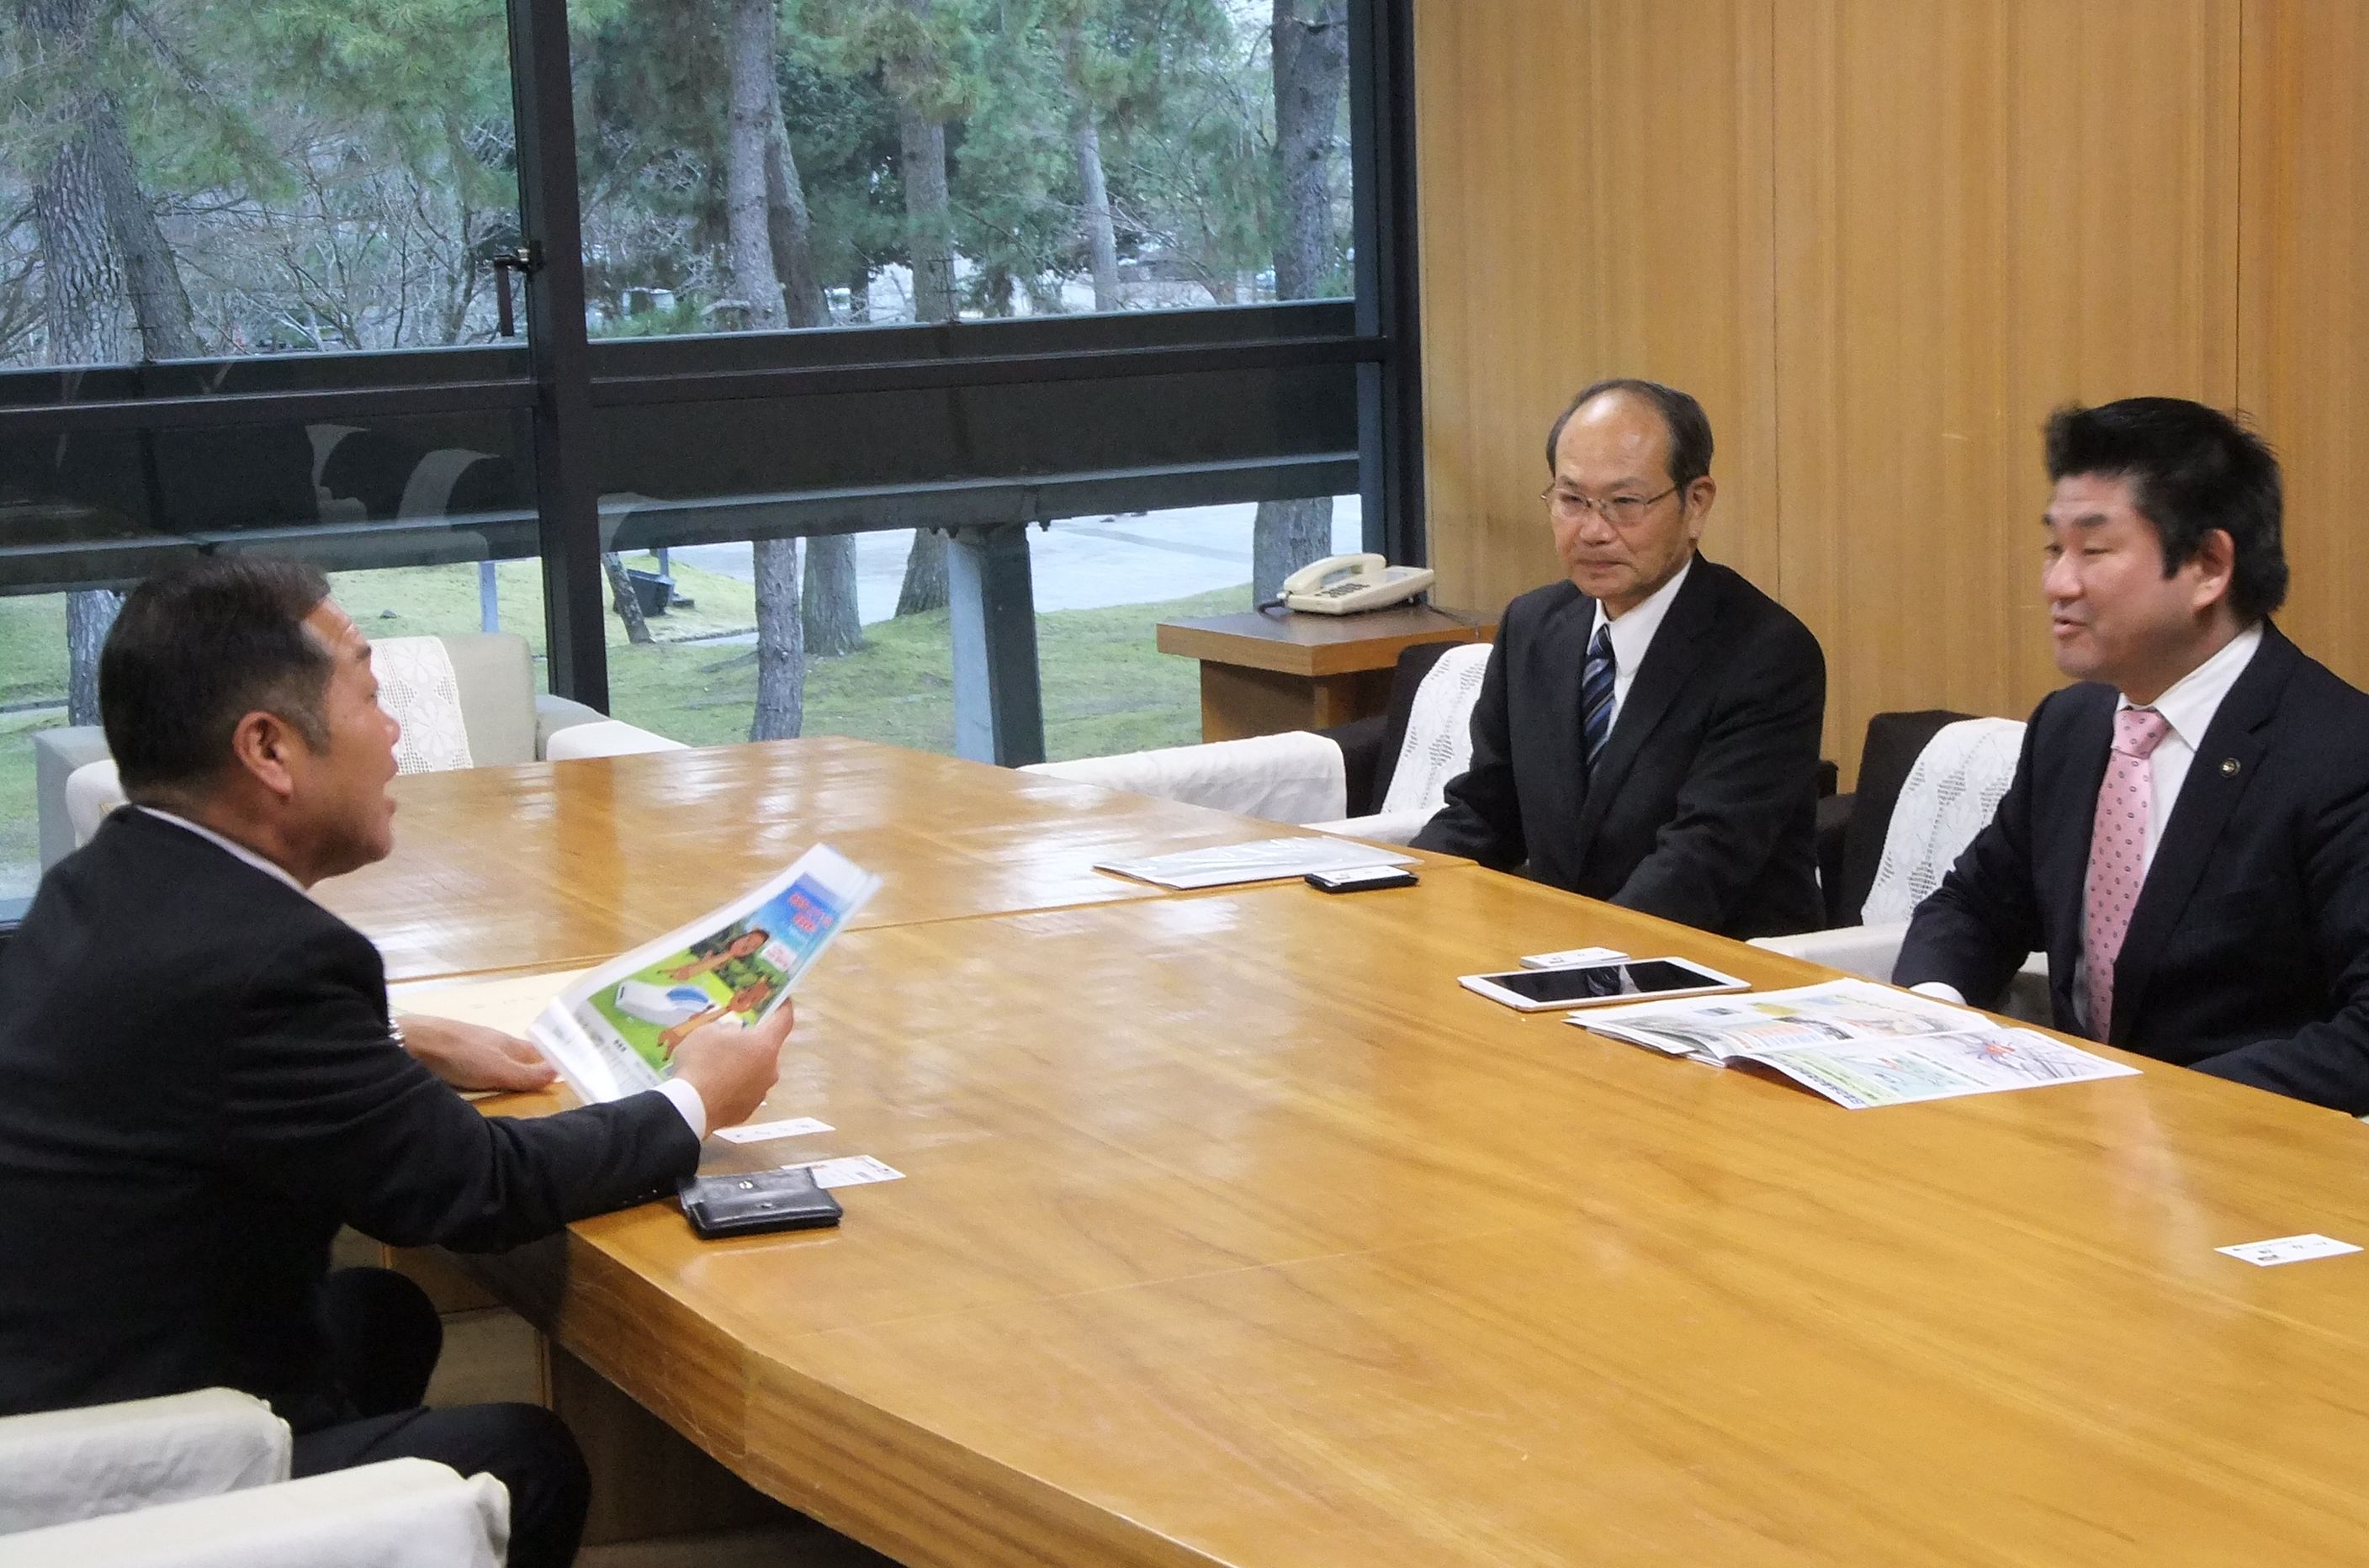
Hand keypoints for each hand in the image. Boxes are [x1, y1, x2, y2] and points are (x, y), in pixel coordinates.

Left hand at [396, 1012, 556, 1092]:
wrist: (413, 1043)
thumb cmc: (460, 1056)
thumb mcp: (497, 1069)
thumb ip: (526, 1074)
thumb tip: (560, 1073)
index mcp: (510, 1044)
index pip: (540, 1055)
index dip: (553, 1065)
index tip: (568, 1080)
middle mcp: (495, 1043)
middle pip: (520, 1058)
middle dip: (534, 1071)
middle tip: (547, 1092)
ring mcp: (474, 1048)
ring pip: (499, 1062)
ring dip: (510, 1074)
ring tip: (519, 1093)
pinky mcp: (454, 1056)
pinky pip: (479, 1068)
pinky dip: (488, 1077)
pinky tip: (484, 1087)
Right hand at [667, 1002, 792, 1131]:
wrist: (689, 1108)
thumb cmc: (701, 1062)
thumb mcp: (709, 1031)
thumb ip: (727, 1029)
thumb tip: (734, 1034)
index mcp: (765, 1046)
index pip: (784, 1020)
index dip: (784, 1007)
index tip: (782, 1000)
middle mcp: (770, 1070)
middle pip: (766, 1050)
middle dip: (751, 1043)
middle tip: (730, 1040)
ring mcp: (760, 1093)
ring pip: (755, 1072)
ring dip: (742, 1067)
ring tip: (716, 1067)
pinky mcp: (747, 1111)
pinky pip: (743, 1092)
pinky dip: (733, 1087)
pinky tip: (713, 1087)